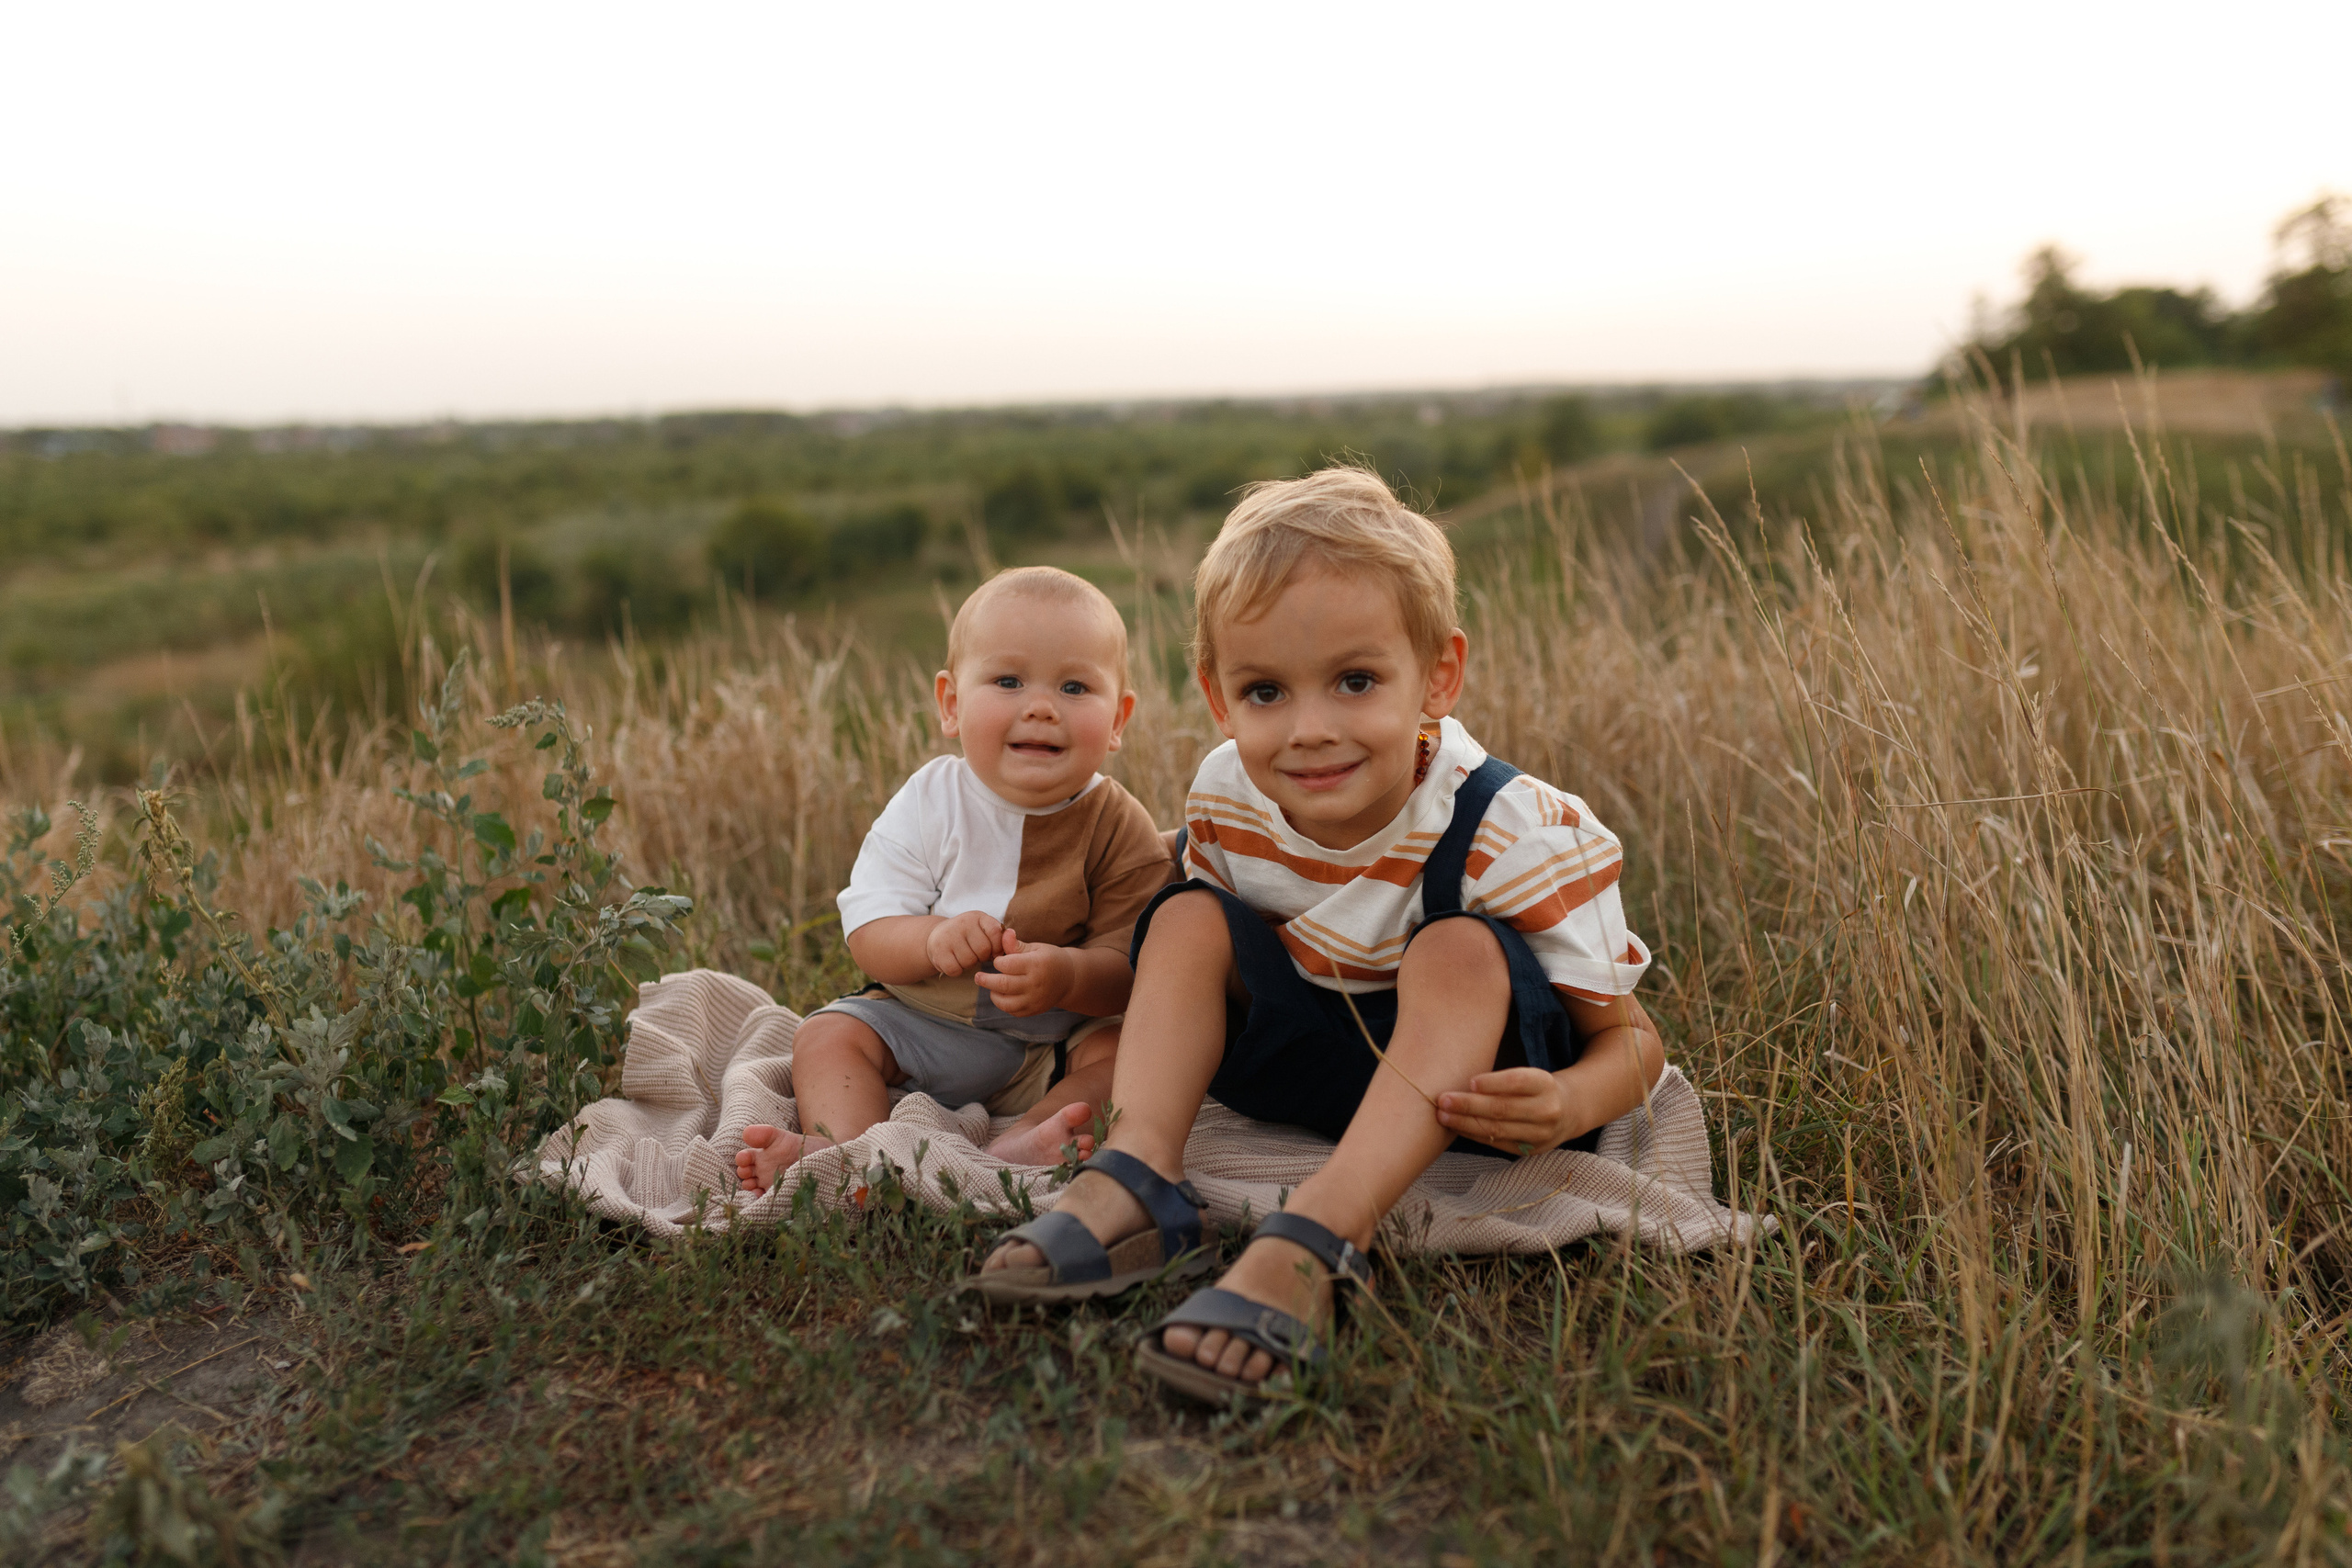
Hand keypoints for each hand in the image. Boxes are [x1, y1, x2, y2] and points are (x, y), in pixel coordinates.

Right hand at [926, 911, 1004, 977]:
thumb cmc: (968, 937)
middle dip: (981, 957)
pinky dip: (956, 970)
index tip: (993, 951)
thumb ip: (999, 938)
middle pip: (983, 950)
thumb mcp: (983, 931)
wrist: (937, 936)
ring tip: (963, 955)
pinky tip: (953, 960)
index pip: (996, 933)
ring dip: (968, 964)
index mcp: (978, 917)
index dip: (997, 947)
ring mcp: (949, 935)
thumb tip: (1013, 947)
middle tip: (974, 953)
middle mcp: (963, 922)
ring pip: (969, 961)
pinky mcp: (938, 950)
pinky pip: (955, 969)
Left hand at [973, 927, 1076, 1016]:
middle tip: (978, 977)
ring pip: (1005, 1002)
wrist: (1069, 978)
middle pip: (1003, 984)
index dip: (998, 961)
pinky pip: (1012, 1011)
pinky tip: (1002, 995)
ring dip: (993, 994)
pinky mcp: (1034, 1010)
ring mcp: (1035, 999)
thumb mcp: (1035, 947)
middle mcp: (1036, 984)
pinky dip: (1003, 1004)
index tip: (998, 960)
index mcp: (1036, 964)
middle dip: (986, 980)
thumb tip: (1004, 933)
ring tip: (991, 987)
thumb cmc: (1049, 959)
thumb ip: (1016, 944)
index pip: (1007, 965)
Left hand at [1435, 1067, 1574, 1153]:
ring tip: (1443, 1115)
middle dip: (1469, 1105)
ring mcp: (1540, 1134)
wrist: (1570, 1111)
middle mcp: (1546, 1110)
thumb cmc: (1537, 1088)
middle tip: (1443, 1100)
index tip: (1470, 1081)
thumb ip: (1503, 1081)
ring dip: (1465, 1123)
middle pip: (1503, 1109)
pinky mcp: (1530, 1150)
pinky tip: (1457, 1127)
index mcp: (1545, 1084)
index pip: (1517, 1082)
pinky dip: (1474, 1135)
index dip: (1493, 1083)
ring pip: (1497, 1129)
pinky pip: (1497, 1143)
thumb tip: (1463, 1086)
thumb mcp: (1530, 1076)